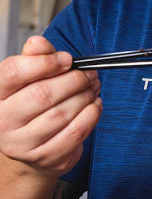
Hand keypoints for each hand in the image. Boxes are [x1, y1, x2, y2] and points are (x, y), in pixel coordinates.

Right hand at [0, 36, 101, 177]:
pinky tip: (94, 105)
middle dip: (73, 79)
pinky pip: (76, 132)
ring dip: (85, 96)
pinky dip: (91, 114)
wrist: (29, 152)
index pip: (13, 72)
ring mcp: (22, 144)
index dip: (44, 62)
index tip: (66, 59)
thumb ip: (34, 59)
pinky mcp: (46, 157)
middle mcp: (3, 122)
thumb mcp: (27, 81)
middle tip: (89, 74)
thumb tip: (38, 42)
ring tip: (93, 87)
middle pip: (42, 93)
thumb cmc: (31, 109)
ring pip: (62, 113)